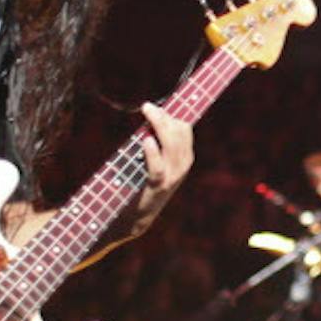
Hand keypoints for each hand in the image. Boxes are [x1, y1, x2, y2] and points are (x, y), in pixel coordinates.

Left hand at [129, 101, 194, 237]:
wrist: (136, 217)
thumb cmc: (140, 184)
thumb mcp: (154, 161)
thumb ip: (155, 143)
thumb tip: (149, 116)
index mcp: (184, 158)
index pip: (184, 130)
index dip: (174, 114)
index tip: (162, 103)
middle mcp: (182, 166)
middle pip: (179, 134)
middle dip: (164, 117)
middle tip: (148, 107)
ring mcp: (172, 177)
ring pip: (172, 146)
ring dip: (159, 127)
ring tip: (147, 114)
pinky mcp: (157, 188)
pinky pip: (158, 168)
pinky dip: (152, 153)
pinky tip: (146, 140)